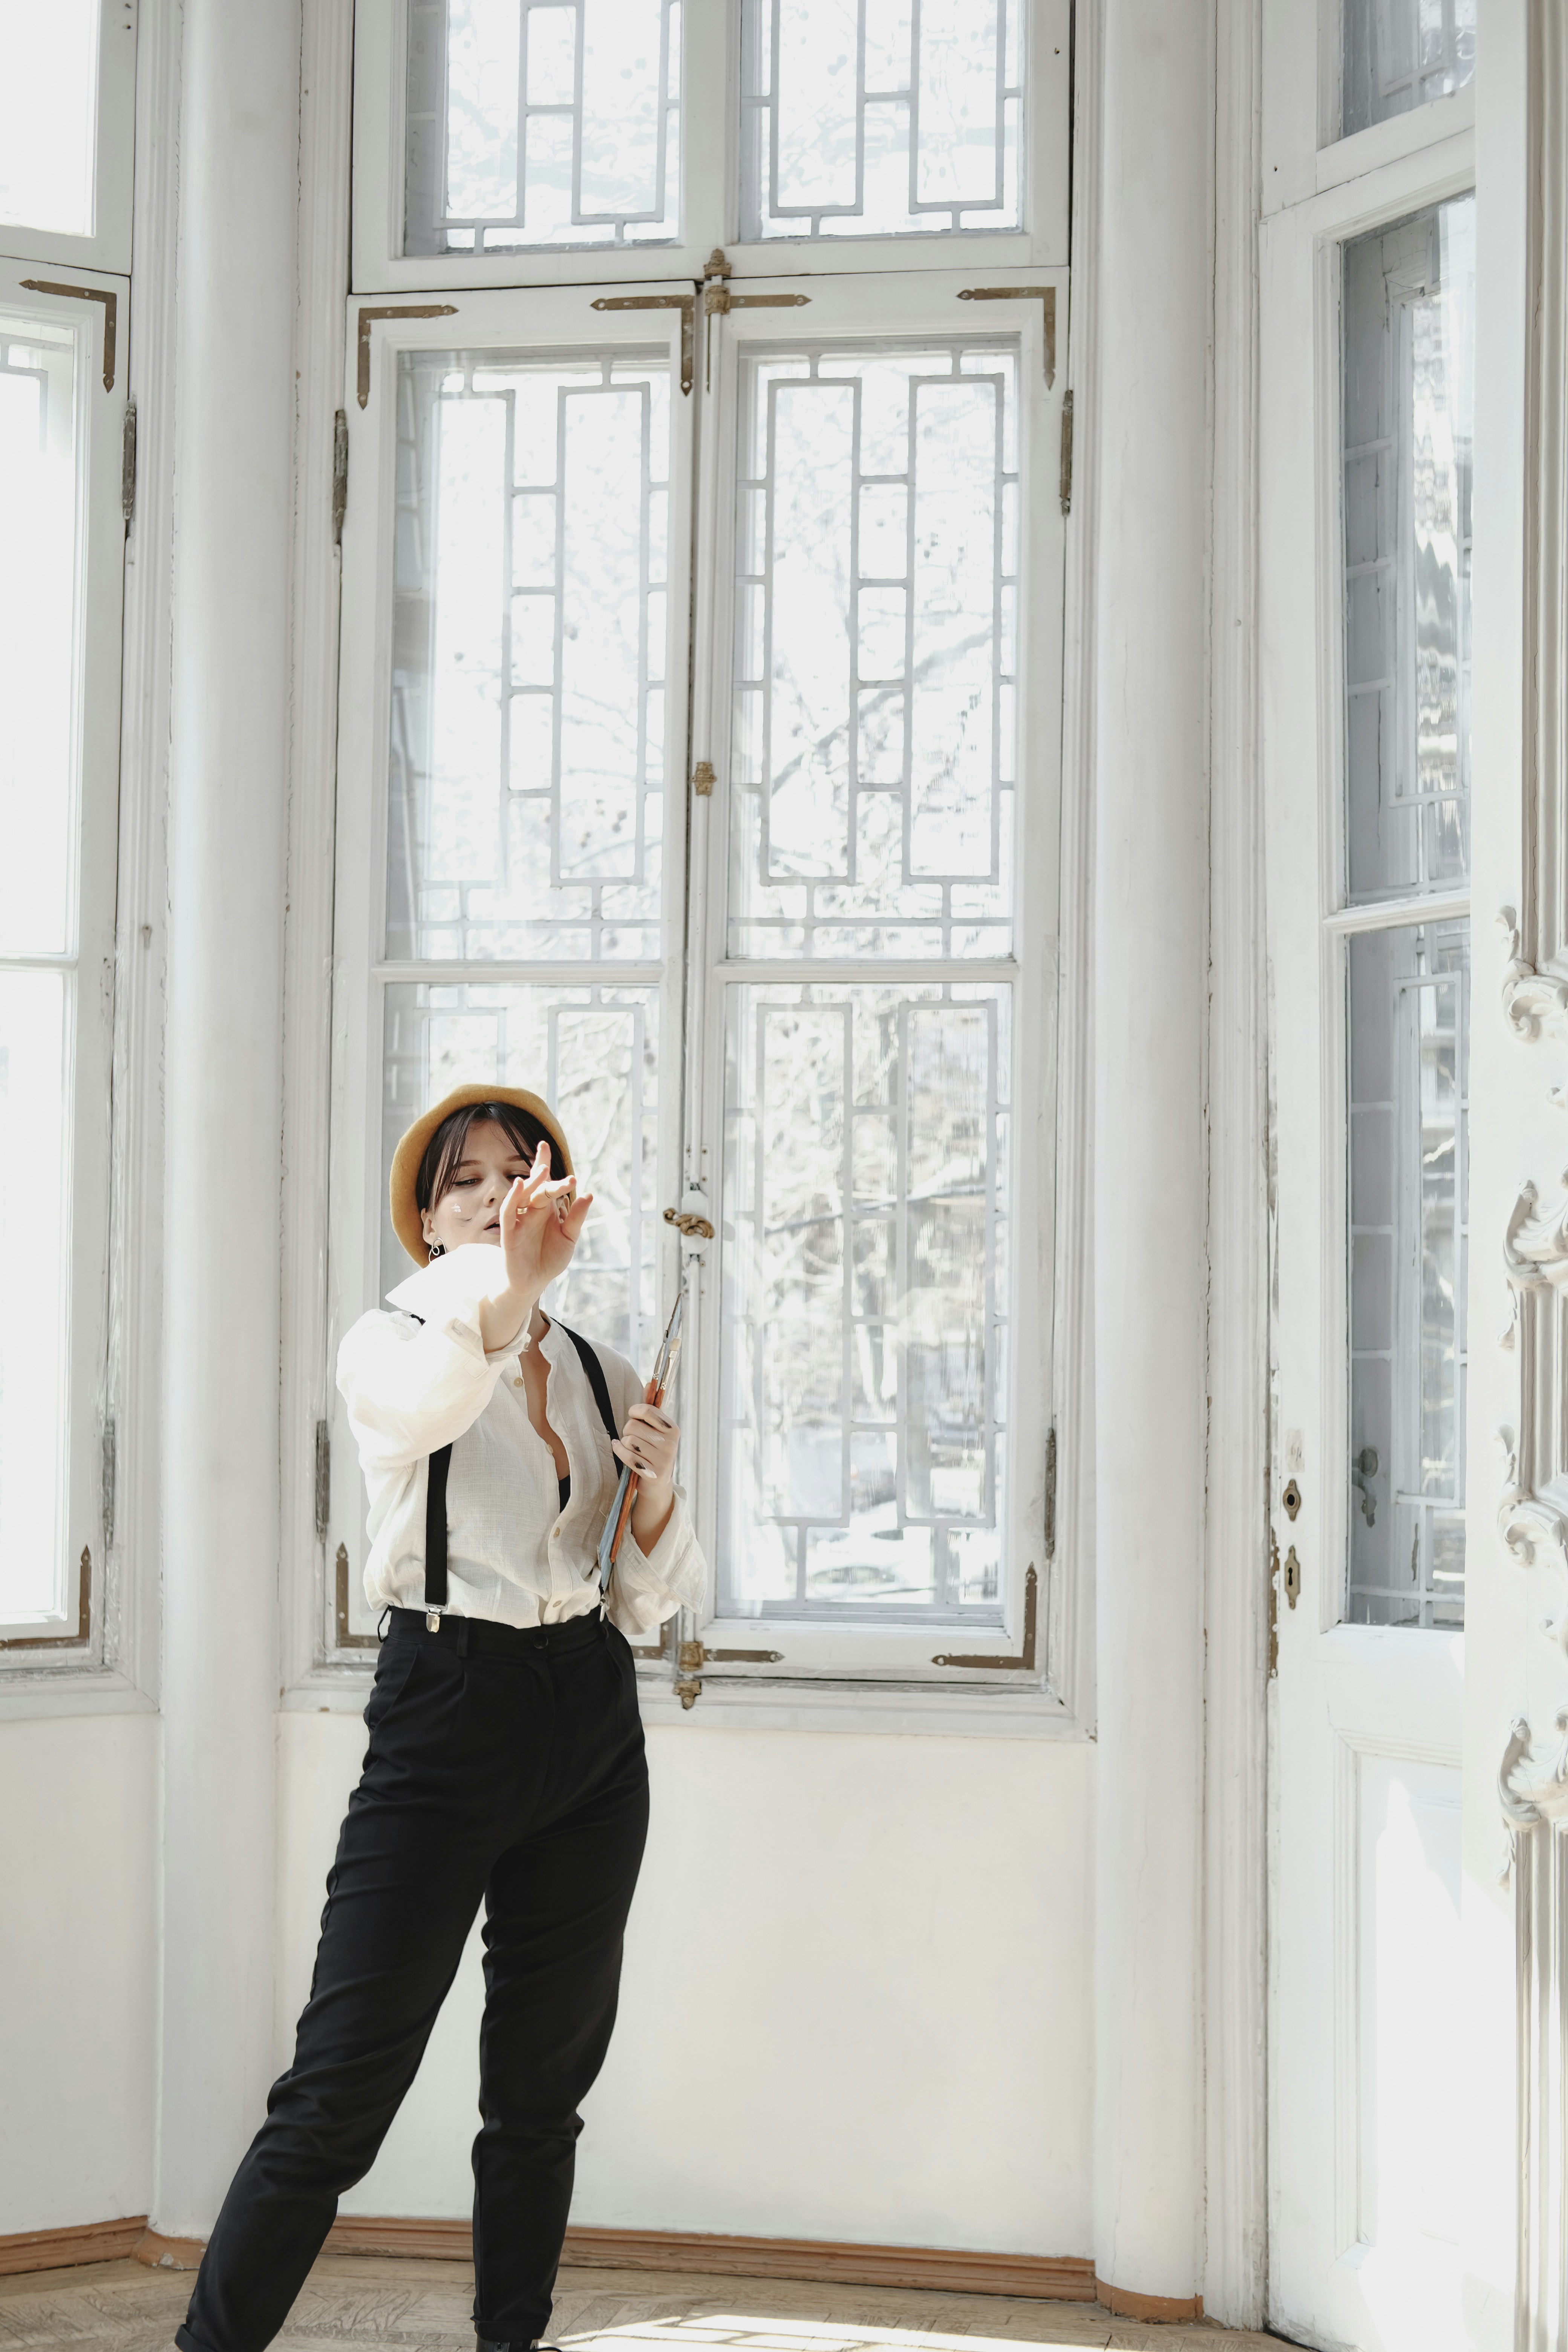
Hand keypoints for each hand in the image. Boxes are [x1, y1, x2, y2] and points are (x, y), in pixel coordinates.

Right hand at [478, 1144, 592, 1350]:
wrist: (534, 1282)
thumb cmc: (550, 1258)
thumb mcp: (569, 1237)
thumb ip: (577, 1217)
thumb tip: (589, 1194)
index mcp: (545, 1207)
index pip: (545, 1182)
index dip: (543, 1162)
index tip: (544, 1144)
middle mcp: (530, 1209)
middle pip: (537, 1187)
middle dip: (545, 1176)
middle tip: (553, 1166)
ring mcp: (518, 1219)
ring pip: (522, 1195)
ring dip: (531, 1182)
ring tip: (542, 1170)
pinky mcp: (508, 1232)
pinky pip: (508, 1211)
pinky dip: (512, 1198)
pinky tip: (518, 1185)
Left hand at [617, 1402, 678, 1550]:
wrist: (657, 1484)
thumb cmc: (653, 1451)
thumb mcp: (656, 1430)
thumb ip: (651, 1408)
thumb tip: (650, 1382)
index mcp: (673, 1429)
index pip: (647, 1410)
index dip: (635, 1412)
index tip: (634, 1416)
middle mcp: (671, 1443)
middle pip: (633, 1426)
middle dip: (628, 1431)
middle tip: (635, 1439)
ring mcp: (664, 1459)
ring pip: (628, 1440)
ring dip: (624, 1444)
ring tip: (632, 1449)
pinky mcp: (653, 1472)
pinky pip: (626, 1455)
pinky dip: (619, 1452)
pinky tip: (621, 1451)